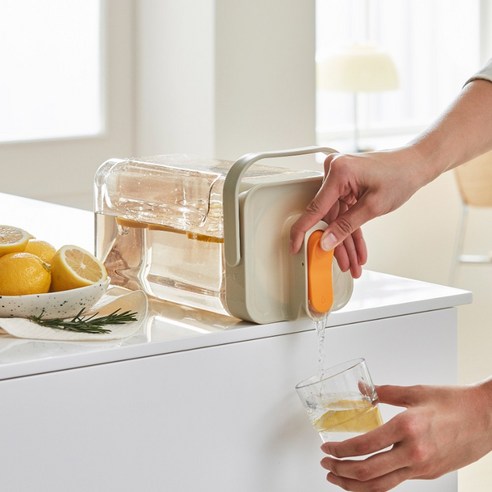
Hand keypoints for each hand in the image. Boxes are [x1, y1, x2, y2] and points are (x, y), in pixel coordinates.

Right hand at [289, 147, 428, 277]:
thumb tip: (327, 241)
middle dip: (337, 243)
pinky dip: (351, 228)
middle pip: (328, 217)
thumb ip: (347, 226)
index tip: (295, 245)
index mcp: (338, 172)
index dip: (303, 231)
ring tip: (352, 261)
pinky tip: (356, 248)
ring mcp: (340, 178)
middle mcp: (335, 172)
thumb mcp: (373, 206)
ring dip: (345, 240)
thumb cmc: (401, 175)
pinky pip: (344, 211)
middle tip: (342, 263)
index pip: (315, 208)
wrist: (416, 164)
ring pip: (336, 217)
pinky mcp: (347, 184)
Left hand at [320, 383, 491, 490]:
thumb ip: (384, 391)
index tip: (327, 449)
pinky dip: (375, 483)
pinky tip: (365, 477)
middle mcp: (413, 452)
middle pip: (368, 472)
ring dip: (354, 485)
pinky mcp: (429, 474)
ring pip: (381, 485)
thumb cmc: (455, 402)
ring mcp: (422, 467)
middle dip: (341, 472)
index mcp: (407, 427)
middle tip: (326, 466)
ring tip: (337, 479)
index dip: (340, 450)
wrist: (487, 418)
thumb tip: (361, 389)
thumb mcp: (416, 391)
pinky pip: (396, 483)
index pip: (364, 446)